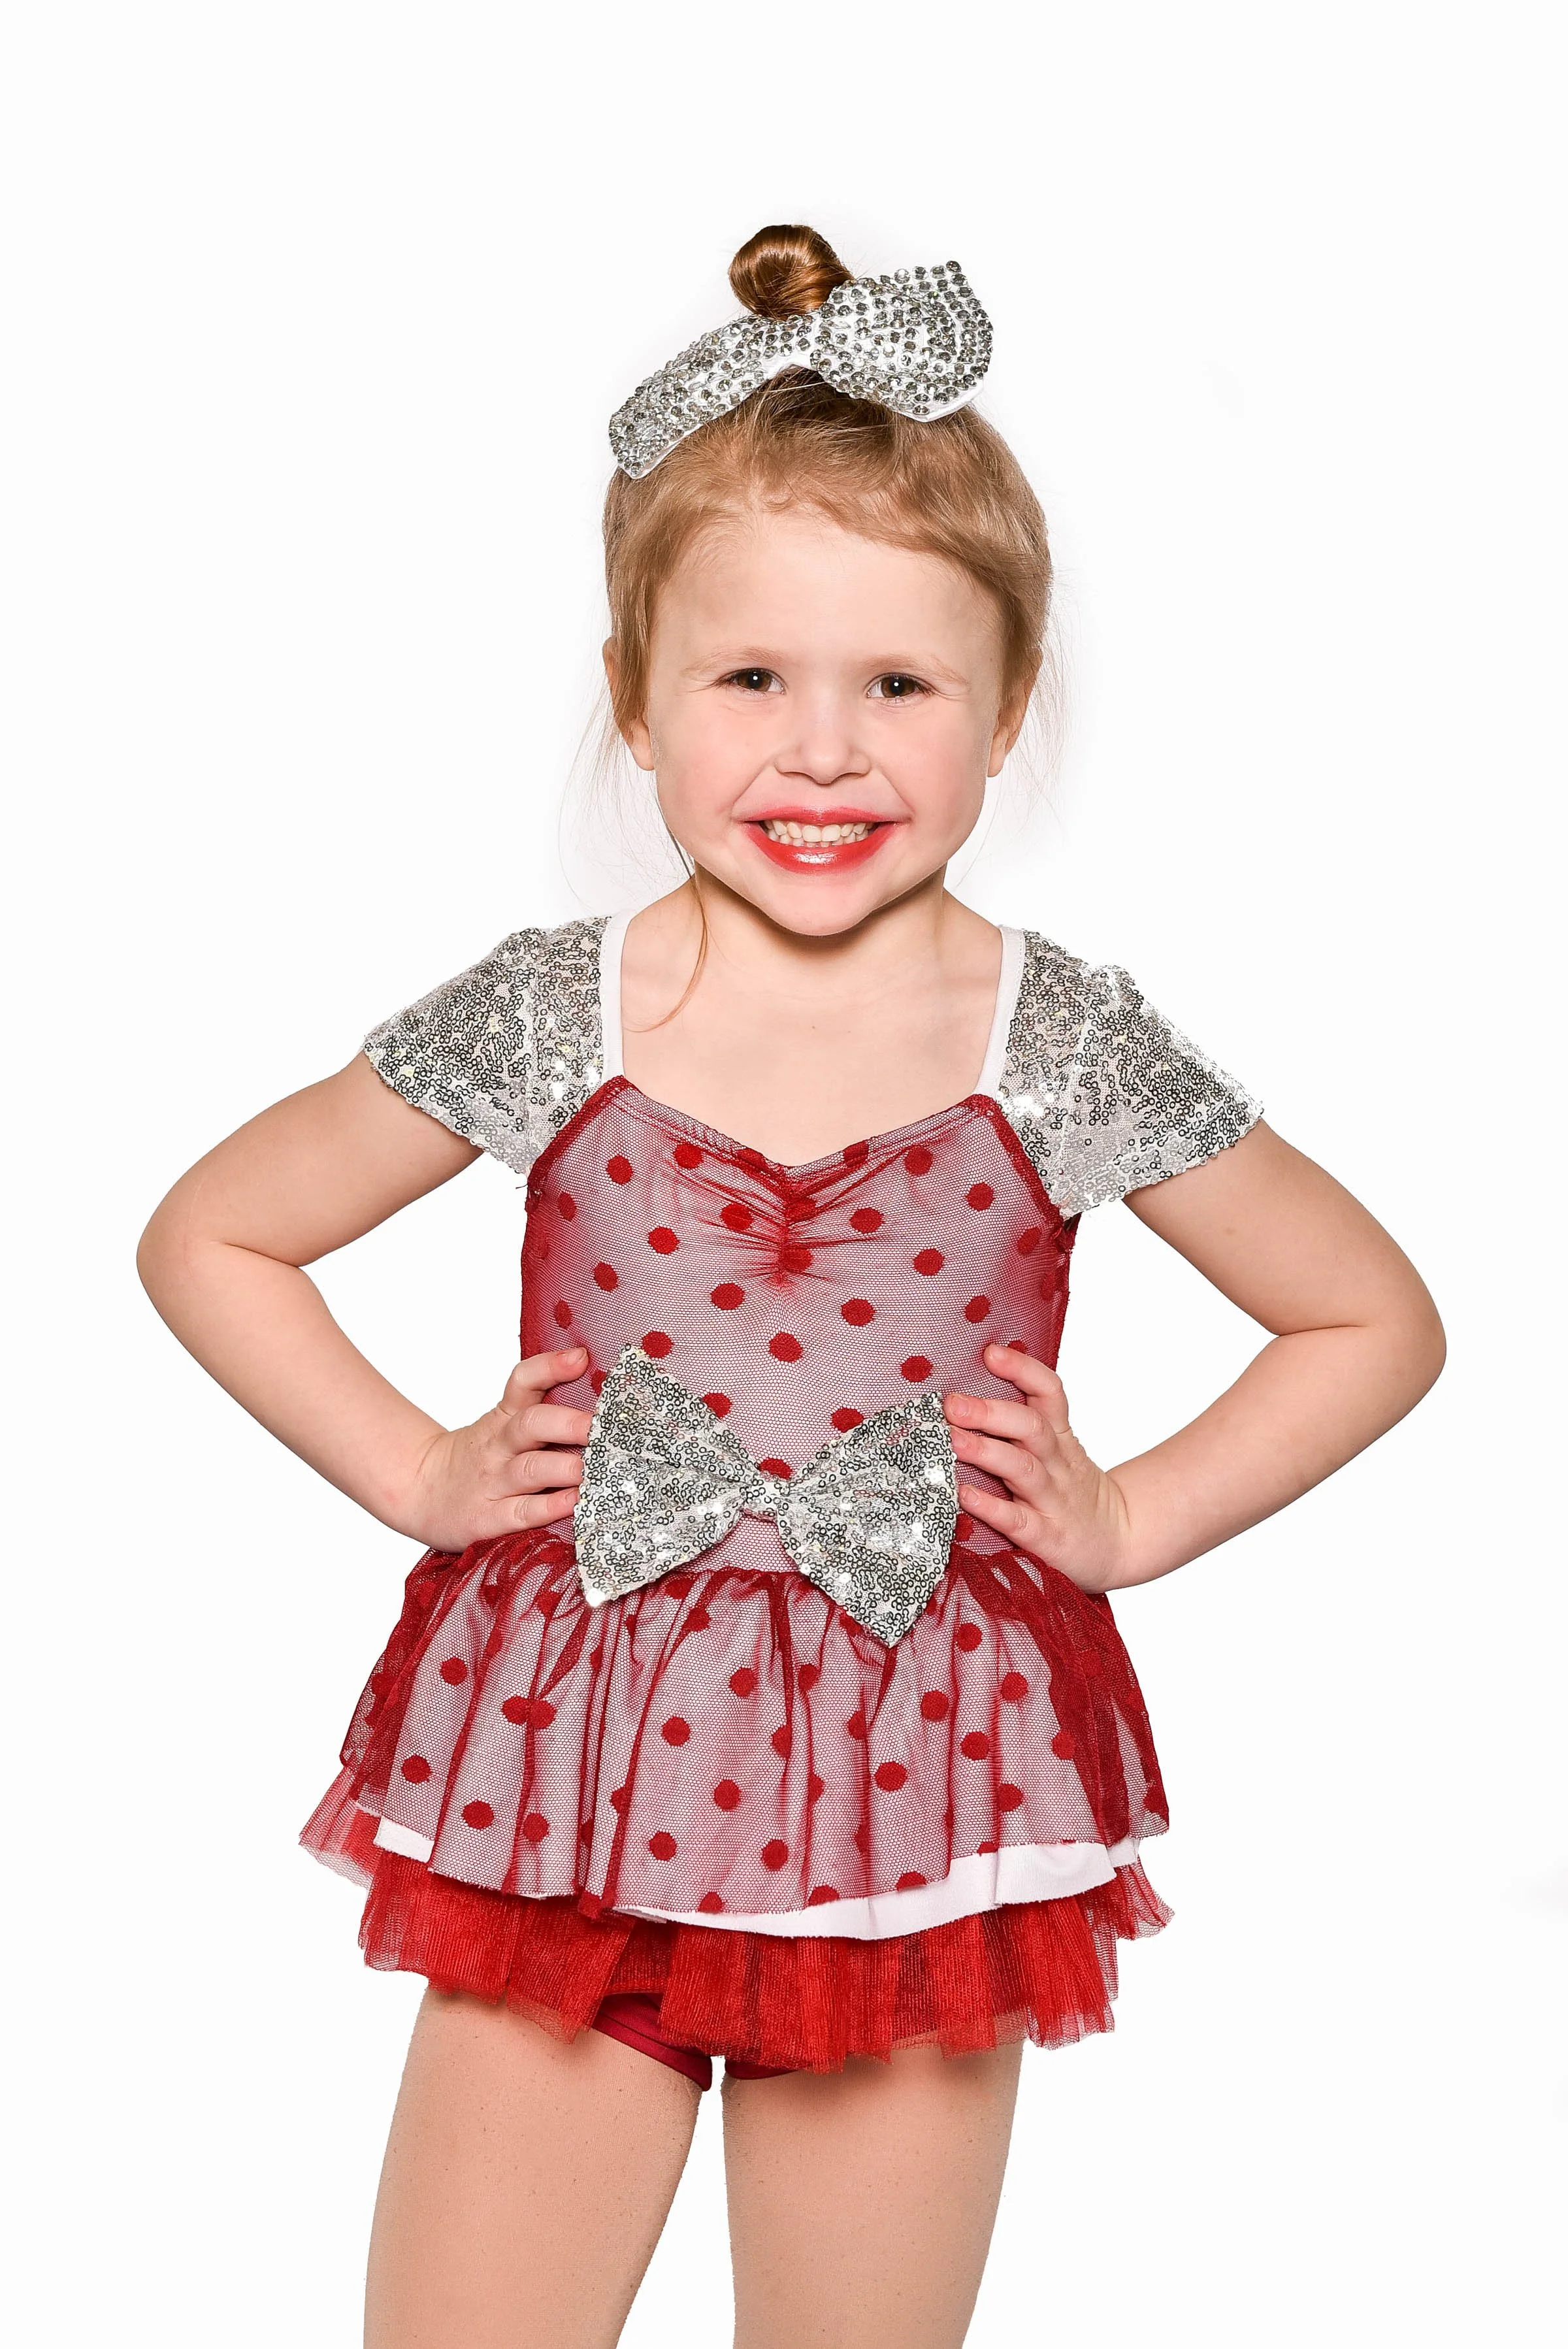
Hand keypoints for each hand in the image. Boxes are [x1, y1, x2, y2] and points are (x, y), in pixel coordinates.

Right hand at [401, 1346, 594, 1552]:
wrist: (420, 1489)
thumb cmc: (478, 1456)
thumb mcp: (501, 1422)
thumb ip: (542, 1408)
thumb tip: (592, 1383)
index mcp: (503, 1417)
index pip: (522, 1382)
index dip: (550, 1367)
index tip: (580, 1358)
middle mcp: (499, 1446)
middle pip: (531, 1425)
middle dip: (569, 1423)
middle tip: (601, 1426)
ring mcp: (493, 1483)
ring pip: (531, 1469)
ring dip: (565, 1467)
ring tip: (594, 1468)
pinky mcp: (489, 1519)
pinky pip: (522, 1512)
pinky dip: (549, 1507)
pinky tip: (573, 1502)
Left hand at [943, 1344, 1132, 1594]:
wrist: (1120, 1543)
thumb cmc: (1075, 1493)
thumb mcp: (1061, 1452)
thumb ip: (1023, 1424)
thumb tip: (969, 1392)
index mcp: (1060, 1439)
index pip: (1049, 1393)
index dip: (1023, 1370)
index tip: (991, 1353)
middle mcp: (1057, 1465)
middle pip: (1031, 1427)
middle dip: (990, 1412)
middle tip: (953, 1403)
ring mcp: (1053, 1500)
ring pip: (1022, 1469)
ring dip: (986, 1451)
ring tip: (953, 1439)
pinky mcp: (1047, 1538)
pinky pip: (1018, 1520)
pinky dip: (990, 1507)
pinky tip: (963, 1495)